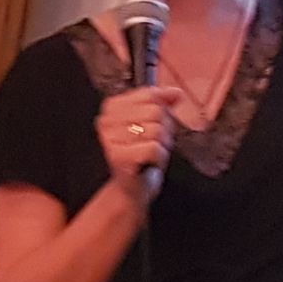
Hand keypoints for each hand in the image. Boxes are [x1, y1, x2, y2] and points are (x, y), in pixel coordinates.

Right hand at [94, 86, 181, 200]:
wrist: (131, 189)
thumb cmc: (142, 154)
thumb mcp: (153, 123)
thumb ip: (163, 103)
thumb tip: (176, 92)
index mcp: (112, 106)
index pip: (150, 94)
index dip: (162, 111)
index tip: (153, 125)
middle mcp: (106, 121)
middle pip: (155, 111)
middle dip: (164, 130)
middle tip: (153, 144)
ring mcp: (110, 139)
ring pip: (156, 130)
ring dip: (162, 145)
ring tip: (151, 154)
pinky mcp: (118, 158)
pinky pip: (154, 148)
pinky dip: (159, 158)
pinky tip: (149, 163)